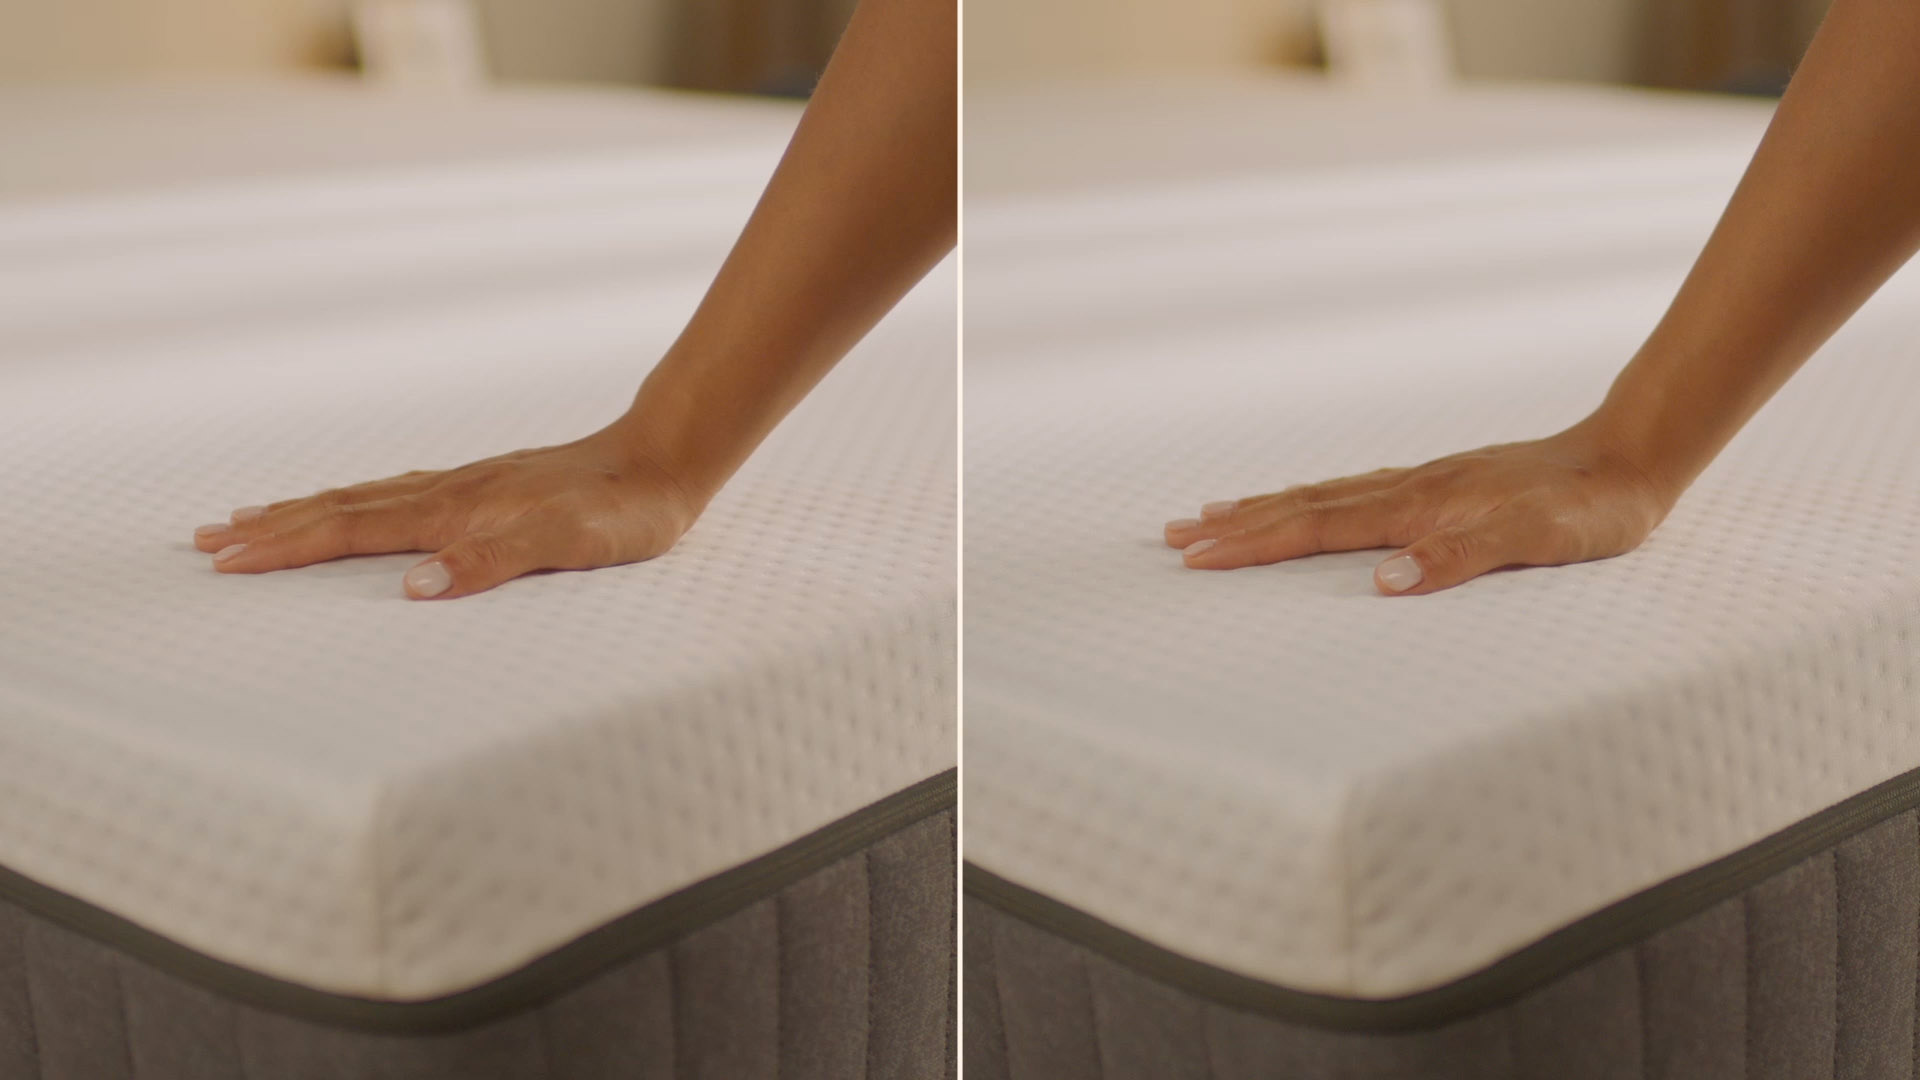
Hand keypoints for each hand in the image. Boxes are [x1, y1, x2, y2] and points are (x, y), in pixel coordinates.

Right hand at [191, 426, 705, 599]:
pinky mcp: (485, 487)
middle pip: (342, 509)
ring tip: (248, 516)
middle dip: (272, 527)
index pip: (354, 532)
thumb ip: (496, 562)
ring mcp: (465, 486)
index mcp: (459, 512)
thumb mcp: (570, 545)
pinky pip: (398, 495)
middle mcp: (451, 493)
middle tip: (205, 540)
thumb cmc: (623, 512)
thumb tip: (416, 589)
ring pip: (364, 499)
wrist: (663, 461)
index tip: (228, 559)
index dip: (289, 547)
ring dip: (303, 511)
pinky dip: (356, 503)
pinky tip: (352, 505)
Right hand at [1162, 420, 1677, 594]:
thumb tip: (1384, 582)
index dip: (1256, 543)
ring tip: (1208, 512)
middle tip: (1173, 535)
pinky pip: (1351, 494)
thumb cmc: (1591, 509)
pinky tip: (1302, 503)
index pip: (1319, 528)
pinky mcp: (1438, 485)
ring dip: (1261, 508)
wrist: (1631, 457)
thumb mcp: (1539, 540)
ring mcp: (1420, 483)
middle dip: (1235, 524)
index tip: (1199, 554)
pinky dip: (1309, 501)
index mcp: (1421, 507)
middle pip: (1303, 507)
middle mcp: (1409, 490)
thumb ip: (1463, 556)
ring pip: (1321, 497)